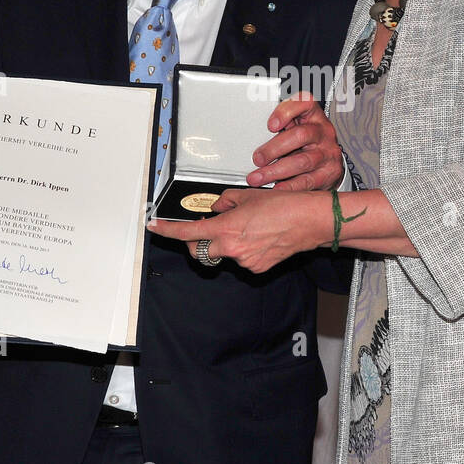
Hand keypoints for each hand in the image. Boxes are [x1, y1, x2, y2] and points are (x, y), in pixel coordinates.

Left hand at [148, 189, 326, 273]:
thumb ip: (227, 202)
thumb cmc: (284, 206)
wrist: (309, 221)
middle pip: (200, 249)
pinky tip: (260, 238)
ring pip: (224, 253)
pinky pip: (242, 259)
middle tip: (206, 226)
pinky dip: (245, 249)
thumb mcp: (249, 195)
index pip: (187, 232)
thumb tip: (218, 207)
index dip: (167, 231)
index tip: (154, 227)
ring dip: (227, 242)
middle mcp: (232, 248)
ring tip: (249, 227)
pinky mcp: (257, 268)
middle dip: (197, 239)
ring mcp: (244, 261)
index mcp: (226, 228)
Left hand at [247, 93, 343, 190]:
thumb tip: (252, 136)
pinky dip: (289, 186)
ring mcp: (327, 153)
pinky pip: (307, 181)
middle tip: (257, 158)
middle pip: (300, 135)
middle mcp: (323, 132)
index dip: (286, 112)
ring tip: (258, 177)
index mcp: (313, 115)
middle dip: (274, 148)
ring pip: (302, 161)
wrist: (329, 161)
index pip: (304, 103)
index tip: (270, 125)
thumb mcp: (295, 126)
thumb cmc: (307, 141)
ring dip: (276, 171)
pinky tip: (276, 188)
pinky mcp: (328, 173)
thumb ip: (280, 127)